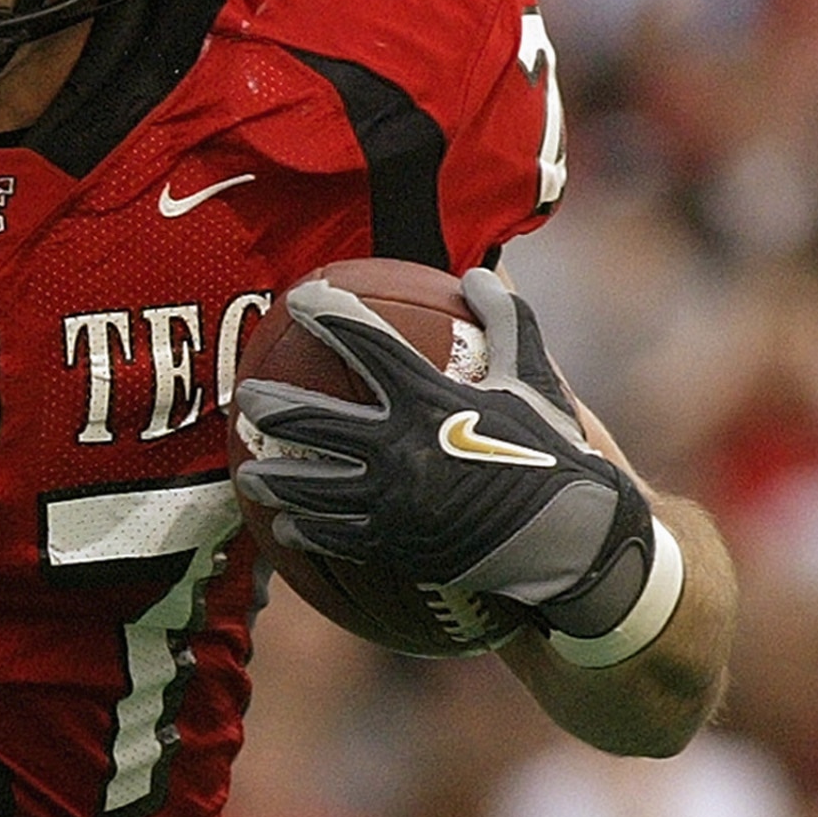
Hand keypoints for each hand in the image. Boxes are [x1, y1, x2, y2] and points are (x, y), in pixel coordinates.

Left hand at [231, 267, 661, 642]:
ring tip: (248, 472)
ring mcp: (393, 500)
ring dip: (272, 478)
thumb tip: (479, 272)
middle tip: (244, 398)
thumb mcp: (532, 380)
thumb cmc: (553, 450)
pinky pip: (334, 535)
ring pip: (310, 486)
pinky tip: (282, 525)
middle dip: (271, 406)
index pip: (366, 343)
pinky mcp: (395, 543)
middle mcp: (401, 447)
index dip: (329, 315)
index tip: (301, 299)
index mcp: (431, 399)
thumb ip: (506, 321)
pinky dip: (304, 529)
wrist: (573, 536)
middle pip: (314, 420)